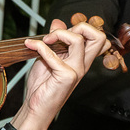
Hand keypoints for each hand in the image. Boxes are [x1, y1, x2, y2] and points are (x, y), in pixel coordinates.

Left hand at [3, 15, 108, 129]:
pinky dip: (39, 46)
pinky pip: (53, 54)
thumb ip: (54, 40)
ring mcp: (76, 70)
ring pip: (78, 40)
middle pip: (99, 36)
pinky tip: (30, 46)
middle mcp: (82, 64)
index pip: (97, 37)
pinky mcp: (66, 76)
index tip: (60, 32)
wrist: (35, 107)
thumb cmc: (42, 86)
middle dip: (80, 26)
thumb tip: (58, 22)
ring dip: (59, 34)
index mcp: (81, 59)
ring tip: (45, 40)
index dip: (81, 28)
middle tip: (60, 34)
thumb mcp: (47, 57)